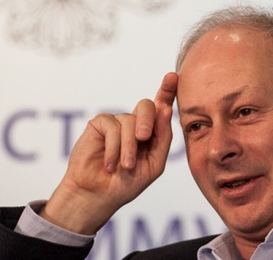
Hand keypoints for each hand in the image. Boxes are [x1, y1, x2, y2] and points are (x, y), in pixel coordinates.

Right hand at [40, 72, 177, 233]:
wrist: (99, 195)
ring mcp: (117, 122)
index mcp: (152, 132)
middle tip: (143, 138)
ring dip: (128, 147)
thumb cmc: (128, 182)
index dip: (167, 90)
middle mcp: (135, 123)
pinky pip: (111, 126)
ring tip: (124, 166)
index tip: (173, 77)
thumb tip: (165, 109)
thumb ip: (163, 138)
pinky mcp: (99, 124)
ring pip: (129, 121)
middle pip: (147, 106)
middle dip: (147, 121)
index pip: (161, 107)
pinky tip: (109, 163)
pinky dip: (112, 147)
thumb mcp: (154, 164)